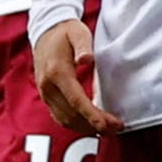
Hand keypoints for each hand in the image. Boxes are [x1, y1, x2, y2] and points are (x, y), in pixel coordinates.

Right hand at [32, 18, 120, 135]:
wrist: (45, 31)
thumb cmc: (65, 32)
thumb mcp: (78, 32)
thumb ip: (84, 45)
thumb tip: (86, 59)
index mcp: (57, 72)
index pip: (76, 101)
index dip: (92, 115)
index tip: (107, 124)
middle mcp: (48, 86)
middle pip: (72, 115)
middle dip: (94, 125)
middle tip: (116, 128)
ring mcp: (45, 93)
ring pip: (65, 120)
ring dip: (86, 128)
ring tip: (108, 129)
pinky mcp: (46, 96)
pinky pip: (60, 117)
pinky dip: (76, 124)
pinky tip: (91, 124)